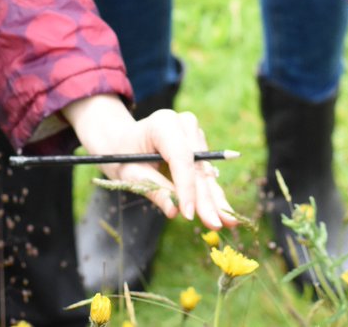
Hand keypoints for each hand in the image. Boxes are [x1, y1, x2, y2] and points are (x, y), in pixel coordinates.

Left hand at [63, 95, 236, 229]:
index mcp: (163, 123)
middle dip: (205, 198)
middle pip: (197, 167)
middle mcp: (184, 124)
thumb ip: (153, 190)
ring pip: (205, 172)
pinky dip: (211, 194)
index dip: (187, 187)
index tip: (189, 214)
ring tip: (226, 222)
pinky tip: (223, 212)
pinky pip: (205, 174)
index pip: (181, 157)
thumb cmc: (122, 155)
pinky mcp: (199, 146)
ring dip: (214, 199)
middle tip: (215, 224)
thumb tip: (175, 211)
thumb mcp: (130, 174)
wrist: (121, 140)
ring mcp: (194, 134)